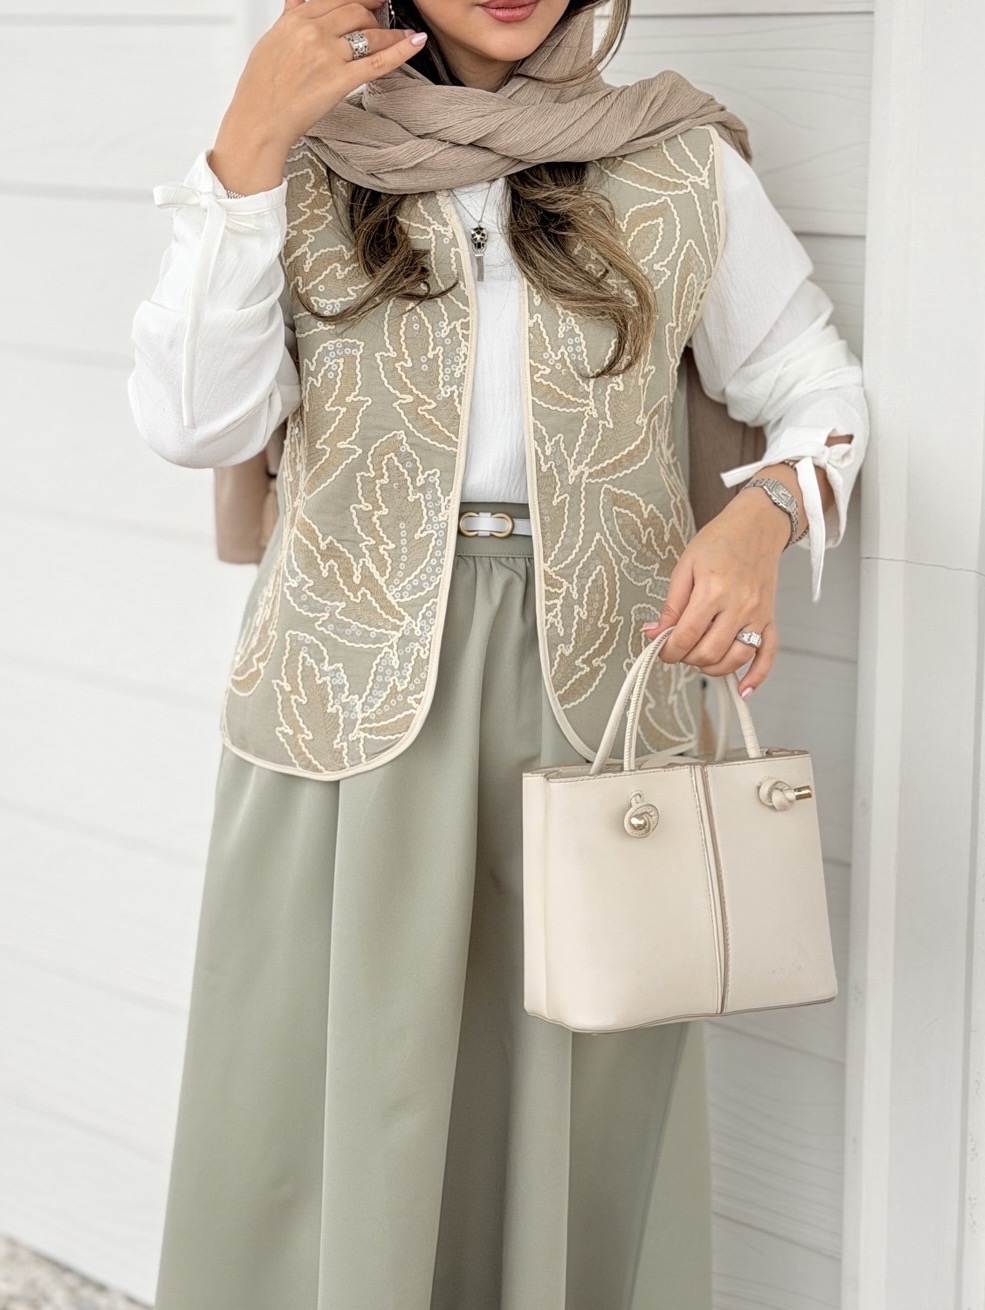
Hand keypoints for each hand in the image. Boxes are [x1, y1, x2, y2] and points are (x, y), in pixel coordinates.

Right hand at [210, 0, 426, 192]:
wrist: (259, 120)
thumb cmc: (261, 88)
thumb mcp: (271, 41)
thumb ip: (290, 17)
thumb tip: (297, 1)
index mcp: (295, 20)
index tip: (368, 1)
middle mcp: (313, 32)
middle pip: (355, 10)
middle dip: (372, 12)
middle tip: (382, 15)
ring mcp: (329, 55)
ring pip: (369, 32)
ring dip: (388, 31)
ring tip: (399, 33)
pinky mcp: (341, 80)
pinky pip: (378, 60)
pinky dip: (401, 49)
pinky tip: (415, 40)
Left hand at [640, 487, 789, 697]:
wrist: (758, 525)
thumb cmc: (721, 540)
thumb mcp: (685, 566)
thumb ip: (671, 604)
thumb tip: (653, 634)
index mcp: (713, 591)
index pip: (686, 636)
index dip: (668, 650)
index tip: (661, 649)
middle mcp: (739, 606)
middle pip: (709, 652)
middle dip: (687, 659)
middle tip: (678, 649)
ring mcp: (758, 615)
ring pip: (735, 659)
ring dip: (712, 668)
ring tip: (699, 658)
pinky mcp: (770, 618)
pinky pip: (768, 654)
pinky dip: (757, 676)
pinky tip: (743, 689)